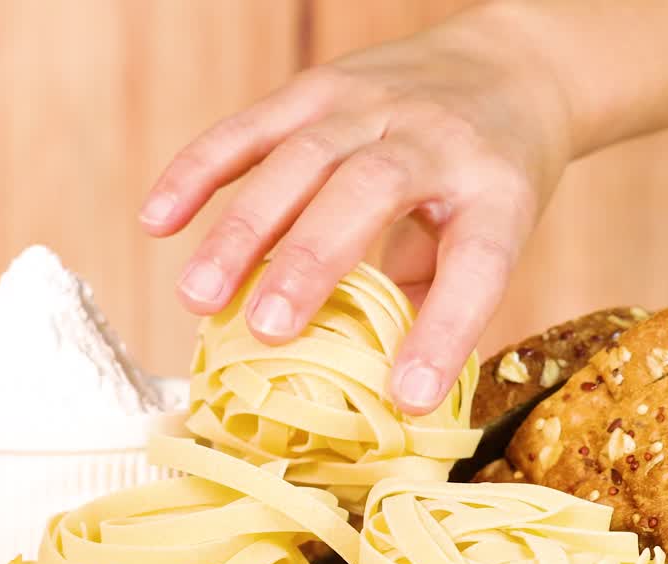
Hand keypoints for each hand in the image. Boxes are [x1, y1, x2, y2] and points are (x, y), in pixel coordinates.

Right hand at [139, 4, 572, 415]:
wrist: (508, 64)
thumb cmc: (494, 176)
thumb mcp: (495, 236)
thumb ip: (441, 304)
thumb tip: (384, 393)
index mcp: (496, 190)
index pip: (475, 262)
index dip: (442, 332)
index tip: (407, 395)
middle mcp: (435, 139)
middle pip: (367, 190)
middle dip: (311, 261)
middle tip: (268, 331)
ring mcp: (371, 105)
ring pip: (297, 158)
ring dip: (242, 229)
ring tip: (199, 298)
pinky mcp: (320, 87)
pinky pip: (250, 127)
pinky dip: (199, 171)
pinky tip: (160, 221)